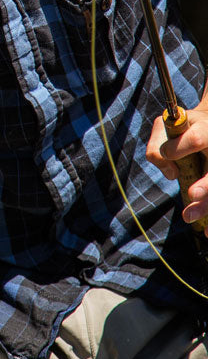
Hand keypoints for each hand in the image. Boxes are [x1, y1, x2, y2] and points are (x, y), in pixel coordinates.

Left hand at [146, 105, 207, 224]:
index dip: (179, 147)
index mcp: (205, 130)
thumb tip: (171, 174)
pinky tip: (207, 232)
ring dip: (207, 206)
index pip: (196, 139)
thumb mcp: (165, 126)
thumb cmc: (183, 127)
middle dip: (207, 185)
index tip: (168, 153)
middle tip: (193, 194)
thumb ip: (157, 145)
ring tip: (189, 216)